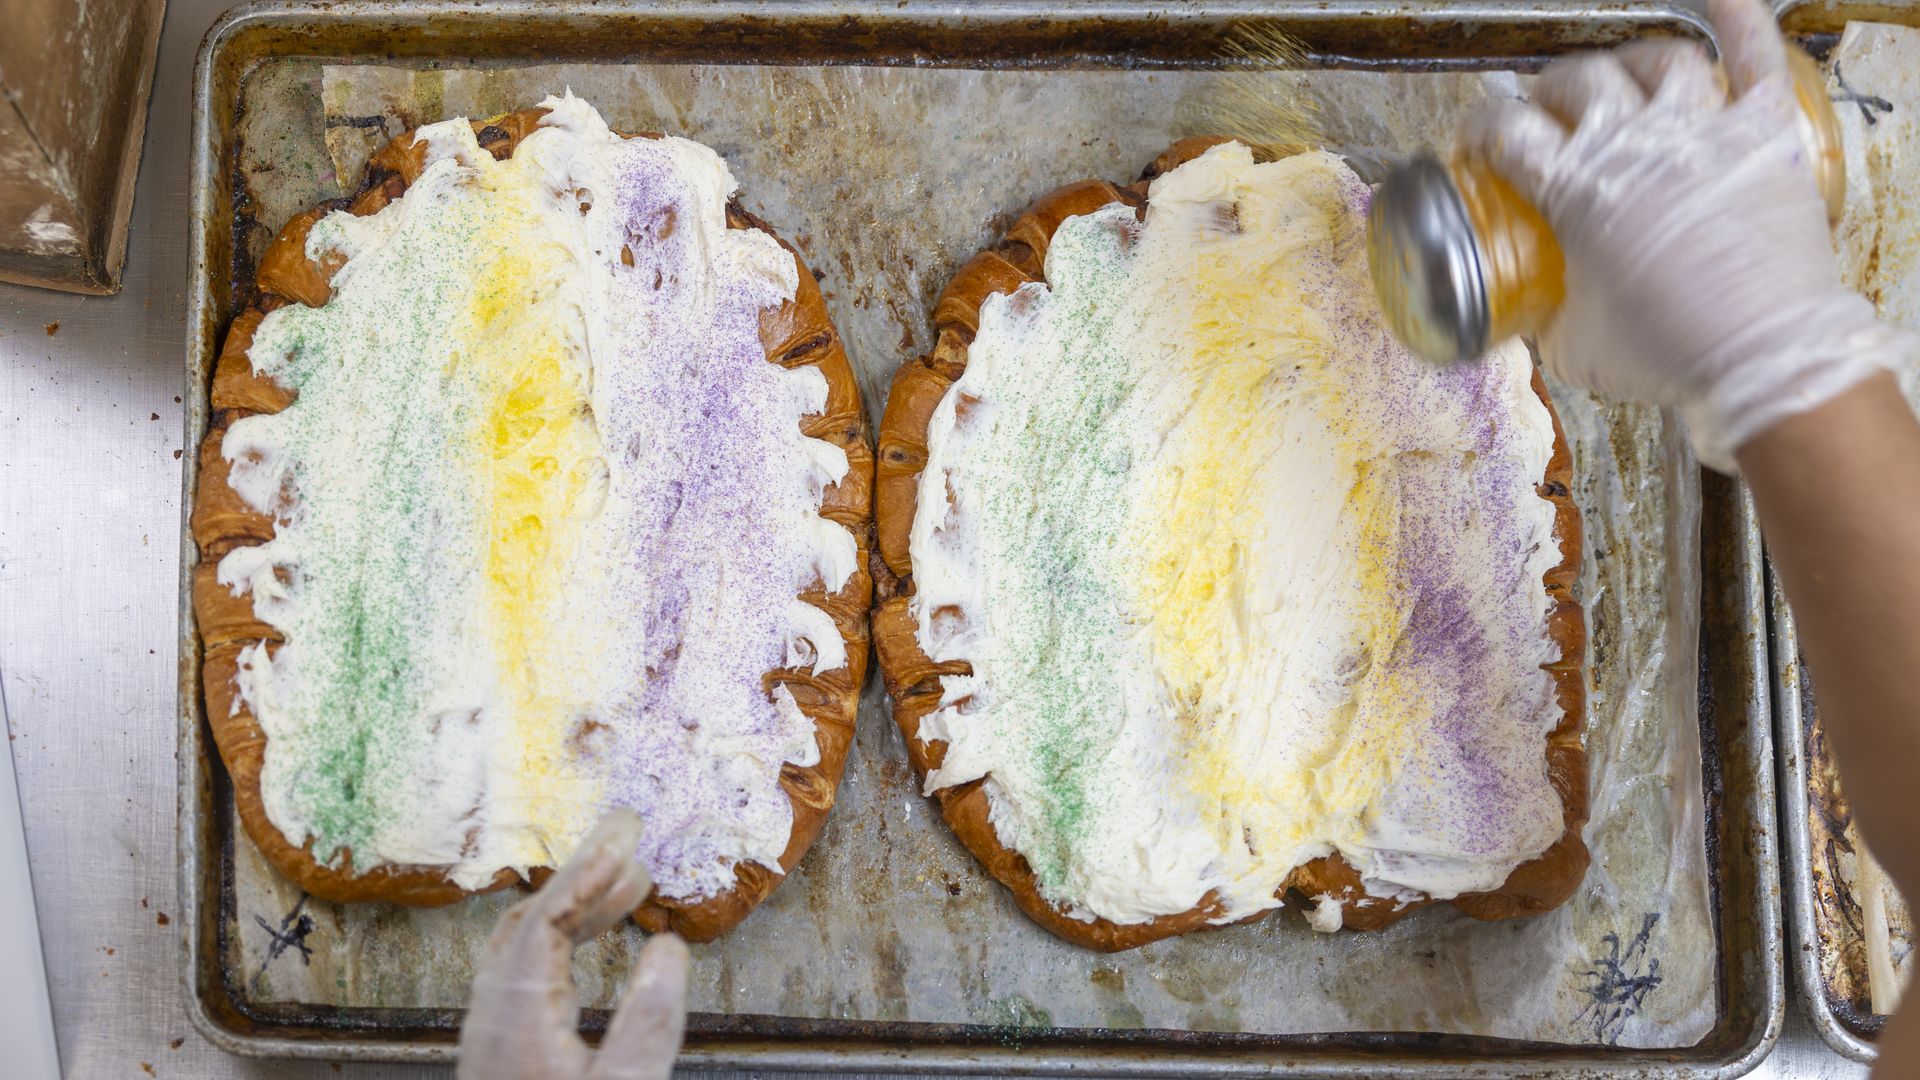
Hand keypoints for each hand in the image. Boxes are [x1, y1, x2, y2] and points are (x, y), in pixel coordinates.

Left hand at [457, 810, 689, 1079]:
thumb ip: (646, 1023)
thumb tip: (668, 948)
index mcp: (517, 1016)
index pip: (549, 918)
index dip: (589, 870)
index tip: (629, 833)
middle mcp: (494, 1016)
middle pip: (533, 923)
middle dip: (584, 877)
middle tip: (634, 842)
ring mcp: (493, 1038)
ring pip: (527, 950)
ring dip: (577, 911)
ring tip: (631, 891)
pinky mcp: (502, 1058)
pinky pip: (528, 976)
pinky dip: (565, 946)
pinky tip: (596, 955)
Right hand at [1460, 0, 1915, 470]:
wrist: (1763, 356)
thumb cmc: (1667, 354)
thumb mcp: (1572, 343)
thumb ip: (1543, 311)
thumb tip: (1529, 310)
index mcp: (1575, 189)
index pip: (1507, 130)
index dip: (1482, 128)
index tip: (1479, 139)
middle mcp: (1634, 142)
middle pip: (1577, 81)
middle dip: (1550, 92)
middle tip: (1547, 113)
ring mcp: (1702, 129)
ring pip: (1657, 58)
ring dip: (1628, 62)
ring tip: (1621, 77)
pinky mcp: (1763, 132)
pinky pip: (1753, 55)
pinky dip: (1740, 18)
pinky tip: (1724, 0)